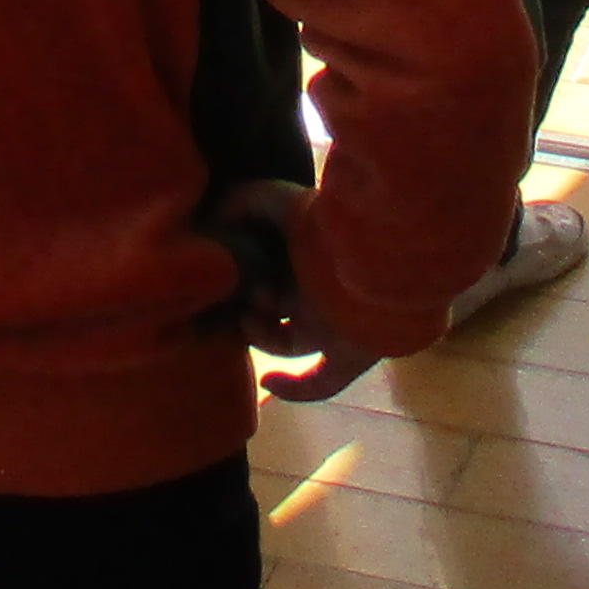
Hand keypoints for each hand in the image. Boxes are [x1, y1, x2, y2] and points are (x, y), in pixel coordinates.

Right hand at [202, 179, 375, 401]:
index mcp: (303, 255)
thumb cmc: (322, 228)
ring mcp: (332, 327)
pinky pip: (321, 384)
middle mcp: (317, 291)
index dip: (240, 274)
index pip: (265, 268)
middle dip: (246, 306)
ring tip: (250, 316)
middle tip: (232, 298)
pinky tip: (267, 380)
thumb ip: (243, 201)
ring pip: (286, 343)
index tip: (219, 273)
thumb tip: (215, 221)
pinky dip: (292, 388)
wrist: (373, 259)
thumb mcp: (276, 200)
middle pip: (272, 307)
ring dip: (259, 335)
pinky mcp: (346, 357)